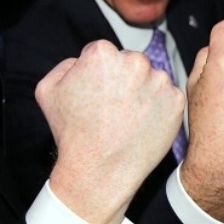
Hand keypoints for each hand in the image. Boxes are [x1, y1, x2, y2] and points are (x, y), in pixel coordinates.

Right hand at [38, 40, 183, 223]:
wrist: (100, 170)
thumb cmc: (72, 133)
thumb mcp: (48, 90)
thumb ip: (66, 65)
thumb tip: (83, 60)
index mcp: (104, 53)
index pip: (104, 53)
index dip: (97, 74)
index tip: (95, 94)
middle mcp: (135, 61)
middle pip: (130, 63)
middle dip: (123, 80)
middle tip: (112, 108)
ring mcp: (160, 81)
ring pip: (151, 79)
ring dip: (142, 93)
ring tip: (126, 120)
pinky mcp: (176, 101)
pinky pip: (167, 98)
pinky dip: (158, 108)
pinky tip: (142, 125)